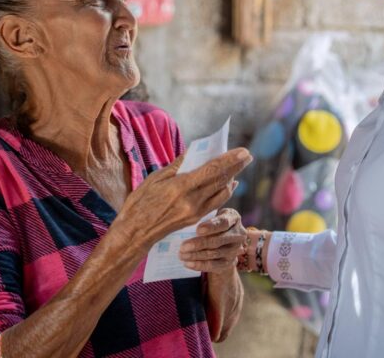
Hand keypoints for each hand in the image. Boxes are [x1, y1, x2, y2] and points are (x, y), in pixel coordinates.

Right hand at [116, 148, 251, 248]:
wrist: (135, 231)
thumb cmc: (140, 202)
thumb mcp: (155, 179)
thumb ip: (176, 166)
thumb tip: (193, 153)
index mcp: (180, 187)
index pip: (212, 170)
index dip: (230, 160)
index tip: (243, 151)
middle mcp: (192, 201)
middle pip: (221, 181)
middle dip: (236, 167)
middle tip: (247, 155)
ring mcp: (195, 212)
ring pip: (221, 193)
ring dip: (233, 178)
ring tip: (240, 166)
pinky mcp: (195, 219)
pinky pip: (216, 203)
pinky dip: (225, 192)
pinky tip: (229, 184)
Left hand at [179, 208, 246, 272]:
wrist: (224, 240)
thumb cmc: (213, 222)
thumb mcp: (211, 214)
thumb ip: (203, 217)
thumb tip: (185, 222)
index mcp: (233, 218)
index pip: (224, 223)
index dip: (211, 227)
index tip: (198, 230)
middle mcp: (238, 235)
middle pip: (218, 241)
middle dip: (199, 244)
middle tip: (183, 246)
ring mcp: (234, 250)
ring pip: (214, 254)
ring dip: (196, 256)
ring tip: (181, 255)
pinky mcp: (229, 262)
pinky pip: (214, 266)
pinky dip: (199, 265)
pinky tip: (187, 263)